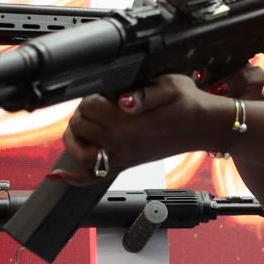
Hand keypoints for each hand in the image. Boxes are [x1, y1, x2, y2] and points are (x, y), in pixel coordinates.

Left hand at [55, 65, 263, 183]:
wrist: (204, 126)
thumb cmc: (188, 102)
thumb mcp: (171, 85)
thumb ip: (145, 92)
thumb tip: (124, 99)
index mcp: (129, 121)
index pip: (89, 106)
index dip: (91, 94)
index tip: (103, 90)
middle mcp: (122, 141)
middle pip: (80, 126)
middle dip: (82, 112)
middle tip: (97, 102)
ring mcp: (123, 156)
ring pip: (79, 152)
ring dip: (73, 138)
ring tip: (80, 125)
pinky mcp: (127, 164)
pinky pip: (93, 177)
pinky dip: (74, 177)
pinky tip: (59, 175)